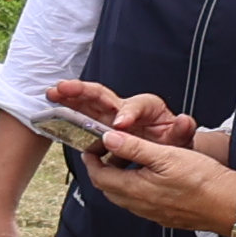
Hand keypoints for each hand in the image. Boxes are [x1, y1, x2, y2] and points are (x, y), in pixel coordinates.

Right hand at [49, 79, 195, 148]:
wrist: (164, 148)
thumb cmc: (171, 140)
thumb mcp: (180, 136)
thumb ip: (182, 130)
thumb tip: (184, 121)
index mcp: (146, 107)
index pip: (135, 106)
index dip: (127, 113)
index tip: (120, 125)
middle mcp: (124, 108)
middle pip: (101, 94)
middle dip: (82, 90)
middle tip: (64, 88)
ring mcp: (109, 117)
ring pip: (86, 104)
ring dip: (68, 98)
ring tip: (51, 94)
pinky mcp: (100, 128)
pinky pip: (81, 120)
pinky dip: (67, 117)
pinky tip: (51, 117)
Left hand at [81, 132, 235, 232]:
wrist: (231, 205)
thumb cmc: (203, 180)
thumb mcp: (166, 155)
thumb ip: (134, 147)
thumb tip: (109, 139)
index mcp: (134, 190)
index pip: (99, 177)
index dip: (91, 160)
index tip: (92, 147)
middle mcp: (139, 206)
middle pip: (109, 187)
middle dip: (104, 168)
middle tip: (111, 150)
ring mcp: (152, 213)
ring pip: (125, 196)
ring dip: (122, 178)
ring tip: (133, 159)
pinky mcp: (166, 216)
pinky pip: (142, 202)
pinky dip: (138, 187)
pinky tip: (153, 176)